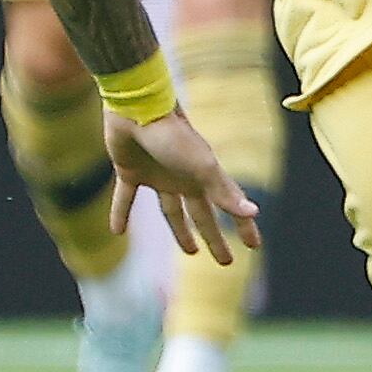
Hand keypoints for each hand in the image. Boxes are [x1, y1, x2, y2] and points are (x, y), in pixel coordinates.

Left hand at [106, 108, 262, 264]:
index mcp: (204, 177)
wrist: (137, 109)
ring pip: (171, 211)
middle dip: (215, 238)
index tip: (254, 247)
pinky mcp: (131, 172)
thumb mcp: (202, 166)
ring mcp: (158, 176)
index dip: (243, 227)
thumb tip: (253, 213)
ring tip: (190, 251)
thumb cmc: (174, 136)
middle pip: (202, 215)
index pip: (229, 207)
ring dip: (180, 231)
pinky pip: (126, 198)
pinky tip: (117, 231)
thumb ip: (224, 192)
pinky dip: (121, 213)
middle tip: (225, 261)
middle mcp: (184, 179)